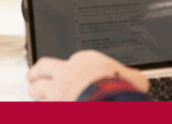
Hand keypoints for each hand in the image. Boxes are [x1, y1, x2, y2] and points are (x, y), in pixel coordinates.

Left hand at [27, 50, 149, 100]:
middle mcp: (67, 73)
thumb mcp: (132, 78)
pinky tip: (37, 111)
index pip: (71, 60)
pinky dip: (38, 110)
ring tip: (32, 92)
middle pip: (43, 68)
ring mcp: (57, 92)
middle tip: (31, 75)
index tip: (66, 70)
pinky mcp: (53, 108)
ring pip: (37, 89)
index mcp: (85, 61)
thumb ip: (130, 77)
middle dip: (36, 72)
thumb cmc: (119, 88)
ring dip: (34, 92)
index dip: (68, 66)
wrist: (109, 102)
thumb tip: (139, 81)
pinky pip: (40, 109)